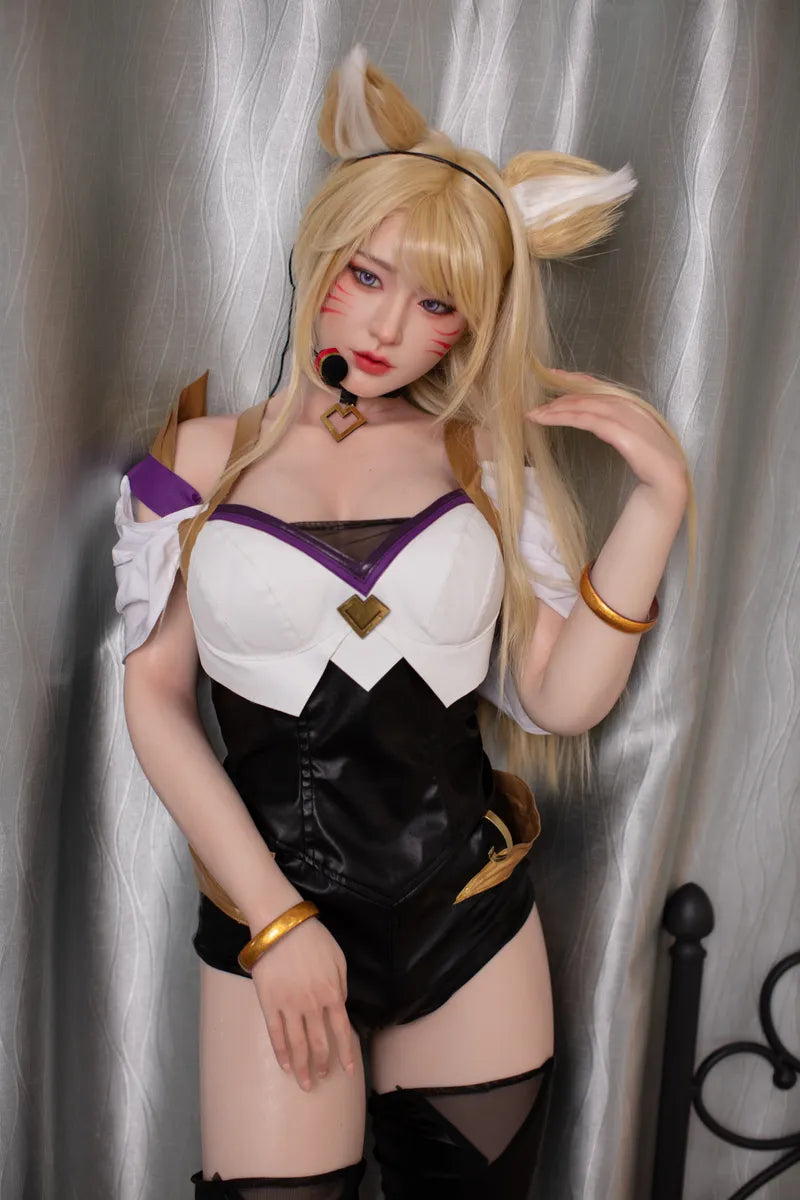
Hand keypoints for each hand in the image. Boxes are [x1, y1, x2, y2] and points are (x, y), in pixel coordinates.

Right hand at [250, 915, 355, 1090]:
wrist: (281, 925)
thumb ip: (342, 984)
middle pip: (319, 1043)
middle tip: (321, 1079)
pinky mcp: (269, 1003)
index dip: (346, 1053)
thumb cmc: (313, 938)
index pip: (342, 1030)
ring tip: (304, 1083)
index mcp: (332, 992)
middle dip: (322, 1065)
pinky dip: (281, 1053)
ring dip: (302, 1068)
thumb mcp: (338, 958)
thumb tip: (341, 1006)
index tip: (348, 1071)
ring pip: (298, 1045)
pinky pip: (276, 1034)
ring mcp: (289, 1006)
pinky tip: (285, 1066)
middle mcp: (312, 1004)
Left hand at [527, 369, 688, 513]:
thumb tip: (592, 421)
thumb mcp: (630, 437)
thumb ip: (614, 425)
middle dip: (558, 398)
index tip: (552, 376)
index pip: (597, 386)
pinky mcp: (621, 432)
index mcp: (630, 403)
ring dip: (556, 408)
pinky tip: (549, 419)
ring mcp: (625, 416)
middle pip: (586, 395)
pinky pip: (588, 420)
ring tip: (535, 414)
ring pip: (584, 405)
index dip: (572, 379)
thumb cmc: (649, 462)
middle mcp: (627, 404)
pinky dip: (566, 417)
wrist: (668, 479)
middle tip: (534, 405)